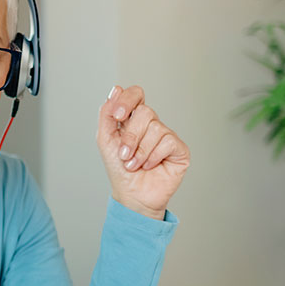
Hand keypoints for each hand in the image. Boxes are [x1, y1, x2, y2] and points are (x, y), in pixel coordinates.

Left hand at [97, 85, 189, 218]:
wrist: (132, 195)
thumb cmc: (119, 169)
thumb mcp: (105, 140)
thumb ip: (107, 114)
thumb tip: (116, 90)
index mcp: (133, 119)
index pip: (136, 94)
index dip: (127, 100)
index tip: (117, 116)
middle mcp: (152, 124)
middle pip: (145, 111)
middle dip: (130, 136)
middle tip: (124, 154)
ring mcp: (166, 135)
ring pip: (156, 128)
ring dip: (140, 150)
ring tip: (134, 164)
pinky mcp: (179, 149)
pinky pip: (167, 141)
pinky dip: (153, 156)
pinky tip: (149, 166)